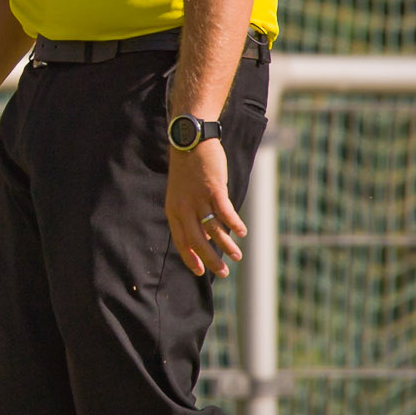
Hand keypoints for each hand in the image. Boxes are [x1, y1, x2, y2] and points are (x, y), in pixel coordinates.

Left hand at [165, 139, 245, 277]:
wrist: (189, 142)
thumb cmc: (187, 170)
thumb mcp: (181, 195)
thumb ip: (189, 214)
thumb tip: (203, 236)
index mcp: (173, 210)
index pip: (180, 241)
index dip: (190, 258)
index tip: (200, 272)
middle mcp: (184, 207)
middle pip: (197, 240)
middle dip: (210, 260)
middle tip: (224, 272)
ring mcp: (198, 198)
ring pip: (213, 230)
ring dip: (226, 245)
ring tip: (237, 256)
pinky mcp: (213, 189)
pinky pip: (225, 212)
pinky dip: (234, 223)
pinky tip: (242, 232)